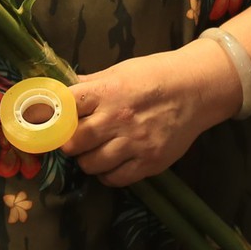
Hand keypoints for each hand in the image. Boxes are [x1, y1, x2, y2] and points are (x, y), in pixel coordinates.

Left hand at [62, 43, 239, 186]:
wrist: (197, 89)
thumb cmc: (156, 75)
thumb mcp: (120, 71)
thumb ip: (91, 84)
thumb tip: (60, 90)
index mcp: (107, 92)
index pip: (65, 108)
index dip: (54, 116)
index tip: (53, 122)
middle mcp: (118, 118)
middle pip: (74, 141)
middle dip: (69, 143)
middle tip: (74, 141)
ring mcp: (135, 143)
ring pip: (91, 164)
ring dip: (86, 160)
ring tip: (93, 152)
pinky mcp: (150, 162)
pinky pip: (115, 179)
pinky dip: (107, 175)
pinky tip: (111, 163)